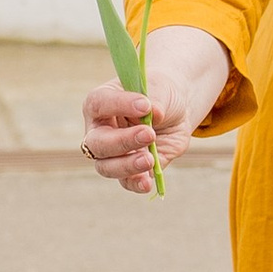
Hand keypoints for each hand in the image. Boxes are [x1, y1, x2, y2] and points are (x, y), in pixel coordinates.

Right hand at [82, 26, 230, 194]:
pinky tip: (148, 182)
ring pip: (106, 167)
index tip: (145, 105)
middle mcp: (100, 131)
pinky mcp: (131, 169)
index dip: (120, 104)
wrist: (174, 110)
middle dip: (122, 141)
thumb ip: (155, 100)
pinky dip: (136, 183)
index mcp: (100, 103)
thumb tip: (155, 114)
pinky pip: (126, 182)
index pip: (99, 104)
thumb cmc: (158, 93)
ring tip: (149, 159)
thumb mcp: (159, 88)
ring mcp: (113, 154)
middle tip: (148, 134)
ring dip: (127, 165)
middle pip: (97, 143)